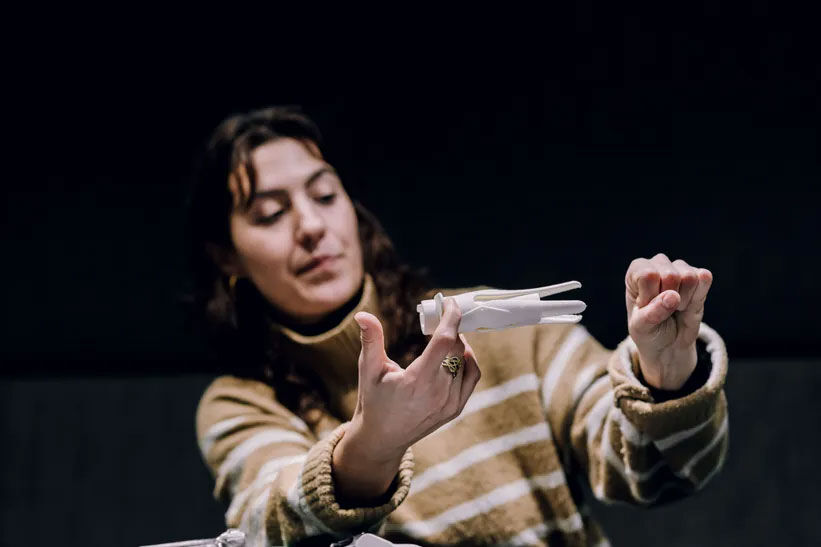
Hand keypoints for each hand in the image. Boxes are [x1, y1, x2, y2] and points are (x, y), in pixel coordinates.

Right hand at [332, 297, 480, 500]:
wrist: (382, 437)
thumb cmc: (373, 400)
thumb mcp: (368, 369)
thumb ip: (371, 339)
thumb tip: (362, 314)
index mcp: (417, 380)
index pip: (445, 340)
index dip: (450, 317)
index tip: (448, 302)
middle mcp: (438, 392)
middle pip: (457, 348)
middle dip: (451, 327)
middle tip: (440, 315)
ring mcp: (450, 403)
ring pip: (466, 361)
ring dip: (458, 343)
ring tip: (445, 334)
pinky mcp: (456, 408)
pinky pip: (472, 376)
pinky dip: (467, 360)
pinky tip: (456, 353)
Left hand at [625, 253, 712, 390]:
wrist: (669, 344)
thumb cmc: (649, 331)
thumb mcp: (642, 327)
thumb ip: (652, 313)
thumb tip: (673, 296)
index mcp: (637, 270)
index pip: (647, 275)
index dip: (650, 297)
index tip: (646, 308)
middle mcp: (658, 263)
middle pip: (670, 275)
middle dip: (668, 301)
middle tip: (663, 309)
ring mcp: (680, 267)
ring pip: (689, 277)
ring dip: (683, 301)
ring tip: (674, 307)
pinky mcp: (700, 275)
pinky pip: (704, 279)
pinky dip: (697, 297)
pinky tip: (687, 303)